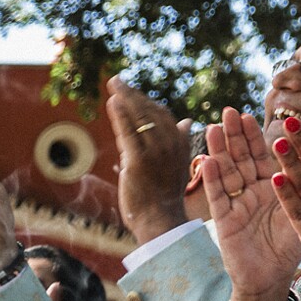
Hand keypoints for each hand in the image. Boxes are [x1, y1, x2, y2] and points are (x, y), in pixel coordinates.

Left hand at [105, 77, 190, 245]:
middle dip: (133, 94)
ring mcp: (155, 151)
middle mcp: (170, 143)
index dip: (146, 101)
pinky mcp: (139, 160)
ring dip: (125, 98)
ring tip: (114, 84)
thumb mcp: (177, 164)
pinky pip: (129, 132)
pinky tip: (113, 102)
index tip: (132, 92)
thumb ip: (180, 140)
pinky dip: (121, 115)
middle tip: (117, 81)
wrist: (161, 219)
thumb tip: (187, 121)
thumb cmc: (165, 194)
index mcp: (180, 142)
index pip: (163, 115)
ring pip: (140, 118)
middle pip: (150, 111)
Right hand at [199, 109, 300, 300]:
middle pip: (243, 157)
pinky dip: (213, 179)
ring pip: (227, 171)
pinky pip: (218, 197)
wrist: (271, 277)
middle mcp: (253, 190)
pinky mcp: (224, 220)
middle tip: (231, 111)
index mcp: (274, 184)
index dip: (259, 135)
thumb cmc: (290, 244)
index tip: (256, 113)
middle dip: (236, 134)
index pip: (266, 154)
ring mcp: (237, 203)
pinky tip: (209, 161)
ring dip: (220, 149)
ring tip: (214, 127)